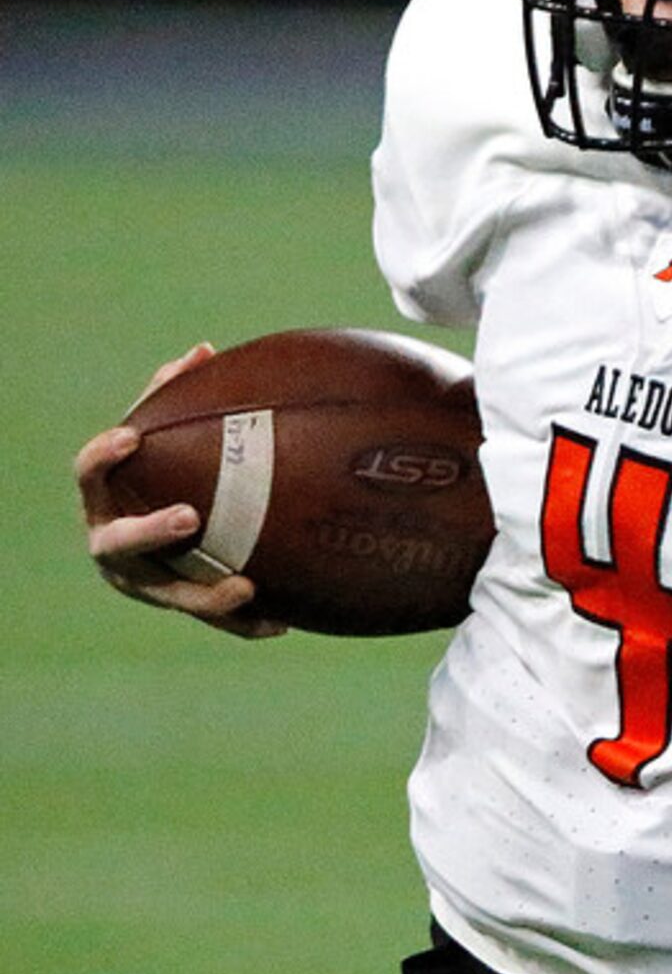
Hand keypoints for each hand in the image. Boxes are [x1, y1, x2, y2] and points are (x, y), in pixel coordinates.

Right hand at [73, 344, 286, 639]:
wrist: (173, 537)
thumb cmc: (168, 473)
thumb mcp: (168, 440)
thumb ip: (176, 398)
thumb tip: (203, 350)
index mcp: (104, 498)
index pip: (88, 474)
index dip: (103, 456)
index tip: (132, 437)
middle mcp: (112, 544)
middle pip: (117, 543)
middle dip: (149, 532)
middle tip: (189, 516)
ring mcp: (142, 582)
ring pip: (169, 595)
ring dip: (204, 595)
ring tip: (244, 586)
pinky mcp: (177, 606)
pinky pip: (211, 622)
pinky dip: (243, 623)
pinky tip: (281, 622)